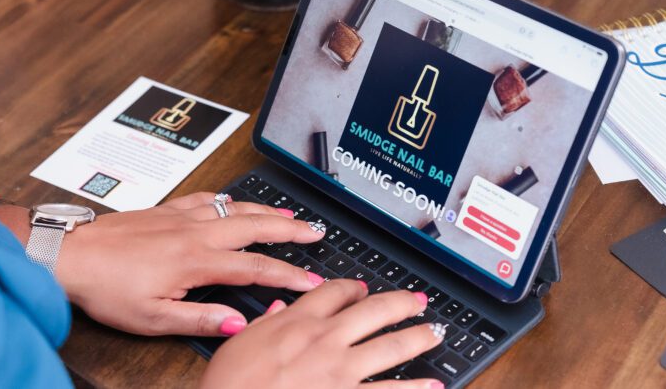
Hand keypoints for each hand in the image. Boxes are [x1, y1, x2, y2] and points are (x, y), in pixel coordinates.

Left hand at [55, 192, 327, 336]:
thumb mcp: (154, 318)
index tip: (312, 282)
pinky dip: (229, 199)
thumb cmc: (107, 287)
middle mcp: (194, 232)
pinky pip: (207, 198)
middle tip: (316, 230)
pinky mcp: (166, 209)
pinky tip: (235, 200)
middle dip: (290, 229)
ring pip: (235, 208)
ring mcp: (181, 217)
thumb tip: (238, 322)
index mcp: (196, 261)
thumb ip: (200, 319)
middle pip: (254, 226)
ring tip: (290, 213)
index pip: (256, 267)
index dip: (289, 276)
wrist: (71, 254)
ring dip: (266, 210)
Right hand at [200, 281, 445, 388]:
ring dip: (419, 337)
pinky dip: (417, 388)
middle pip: (373, 311)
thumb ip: (264, 324)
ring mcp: (343, 371)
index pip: (334, 292)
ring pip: (392, 346)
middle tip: (417, 300)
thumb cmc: (230, 384)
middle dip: (400, 303)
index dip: (353, 287)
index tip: (362, 289)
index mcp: (296, 321)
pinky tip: (434, 384)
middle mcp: (326, 340)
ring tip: (435, 332)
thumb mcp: (239, 343)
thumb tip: (278, 311)